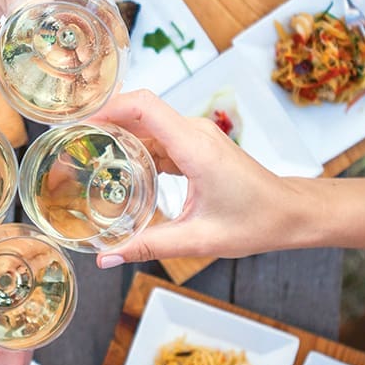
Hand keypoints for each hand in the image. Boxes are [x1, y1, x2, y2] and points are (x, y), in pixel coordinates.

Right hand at [90, 90, 304, 266]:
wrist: (291, 213)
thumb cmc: (256, 221)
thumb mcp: (198, 239)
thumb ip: (148, 246)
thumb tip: (107, 259)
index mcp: (195, 147)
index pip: (143, 105)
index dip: (108, 107)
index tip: (79, 123)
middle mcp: (195, 133)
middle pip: (139, 112)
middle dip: (104, 123)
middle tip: (72, 146)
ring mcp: (197, 137)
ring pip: (148, 125)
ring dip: (118, 136)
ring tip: (87, 156)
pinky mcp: (198, 146)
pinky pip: (160, 137)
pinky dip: (137, 147)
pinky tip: (119, 167)